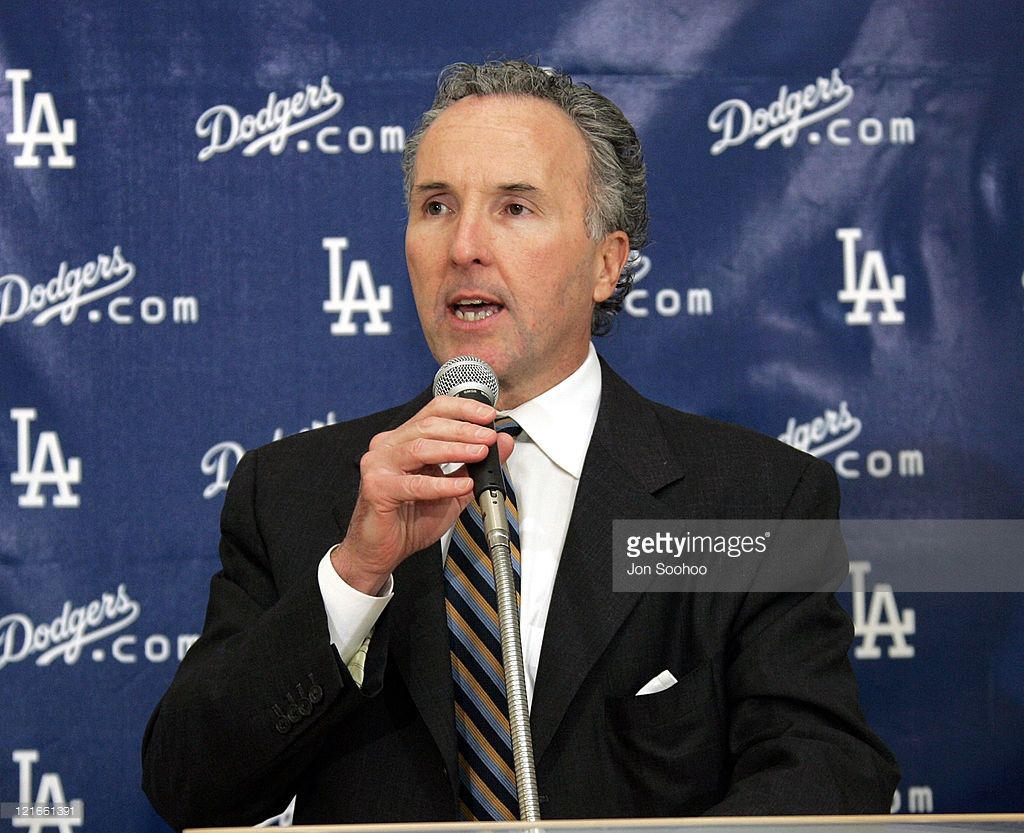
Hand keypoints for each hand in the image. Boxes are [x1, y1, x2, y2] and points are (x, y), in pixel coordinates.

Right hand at [331, 396, 514, 593]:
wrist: (380, 551)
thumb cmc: (409, 520)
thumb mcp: (453, 489)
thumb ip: (476, 465)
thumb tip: (502, 443)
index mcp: (404, 440)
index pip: (434, 411)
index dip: (463, 409)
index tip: (488, 415)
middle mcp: (389, 446)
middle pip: (428, 425)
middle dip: (464, 430)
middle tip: (488, 437)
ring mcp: (379, 465)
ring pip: (420, 447)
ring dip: (455, 449)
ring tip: (479, 453)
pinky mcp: (377, 487)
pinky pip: (414, 484)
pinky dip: (442, 484)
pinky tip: (461, 485)